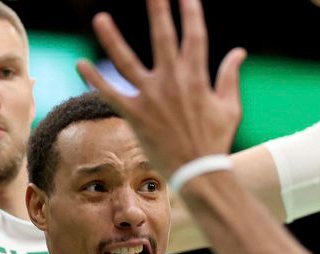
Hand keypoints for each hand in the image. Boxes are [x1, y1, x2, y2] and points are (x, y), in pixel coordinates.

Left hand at [76, 0, 246, 178]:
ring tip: (99, 18)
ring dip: (112, 39)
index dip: (190, 12)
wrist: (198, 172)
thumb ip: (229, 76)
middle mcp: (172, 81)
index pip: (194, 35)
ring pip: (127, 62)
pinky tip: (80, 64)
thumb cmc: (215, 140)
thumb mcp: (230, 107)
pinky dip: (95, 79)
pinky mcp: (135, 114)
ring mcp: (151, 97)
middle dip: (157, 10)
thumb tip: (238, 52)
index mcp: (197, 76)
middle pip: (162, 37)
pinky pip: (110, 94)